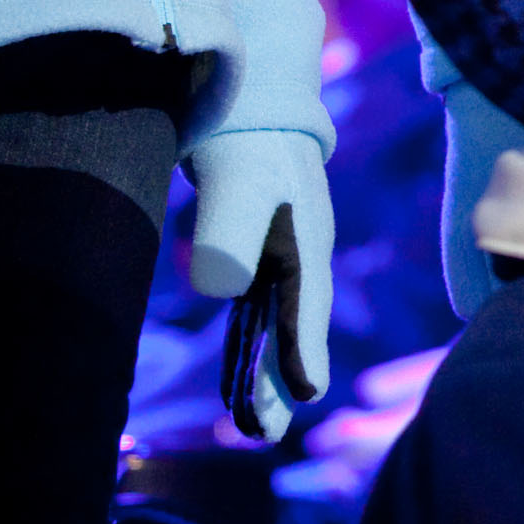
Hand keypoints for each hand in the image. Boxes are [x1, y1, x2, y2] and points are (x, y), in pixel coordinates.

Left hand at [184, 131, 332, 441]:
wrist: (249, 88)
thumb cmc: (245, 134)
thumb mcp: (236, 179)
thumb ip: (228, 232)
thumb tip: (218, 293)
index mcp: (304, 240)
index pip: (303, 307)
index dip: (301, 352)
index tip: (305, 395)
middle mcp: (302, 250)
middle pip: (297, 323)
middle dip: (284, 378)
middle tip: (264, 434)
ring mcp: (285, 247)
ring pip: (282, 317)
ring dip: (271, 365)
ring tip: (256, 418)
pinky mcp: (260, 240)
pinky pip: (264, 302)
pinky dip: (259, 337)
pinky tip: (246, 357)